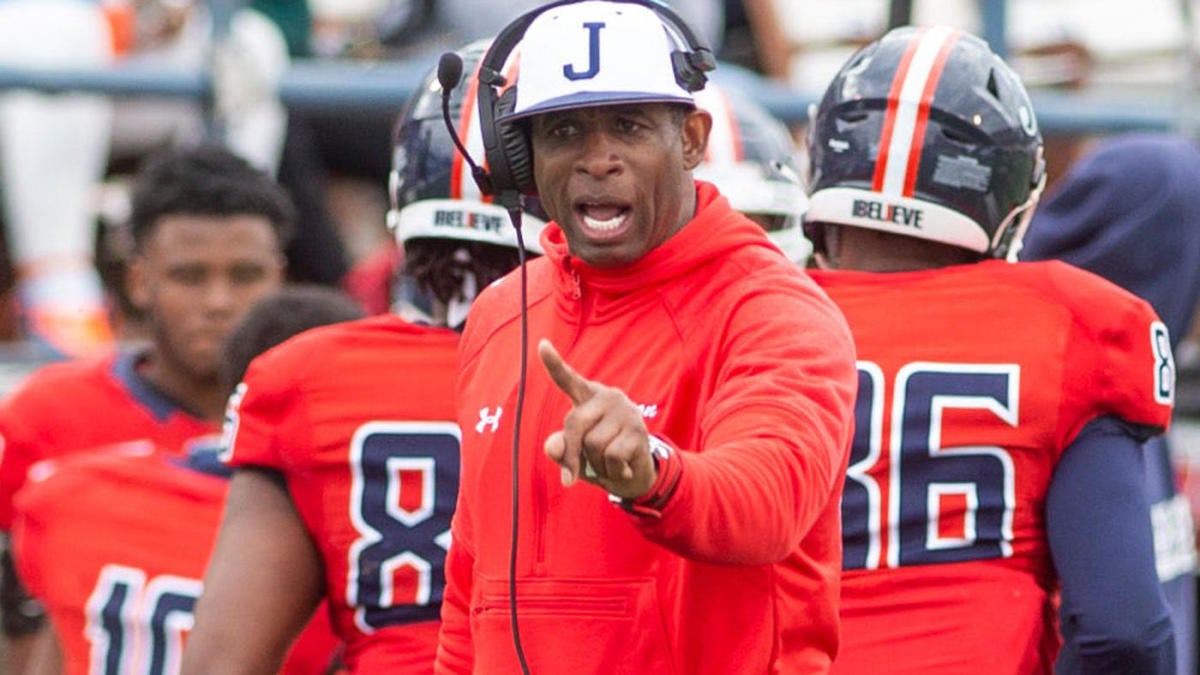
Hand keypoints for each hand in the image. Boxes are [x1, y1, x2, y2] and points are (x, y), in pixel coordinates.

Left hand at [538, 339, 656, 499]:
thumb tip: (551, 446)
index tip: (542, 345)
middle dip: (571, 456)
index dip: (554, 364)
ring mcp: (625, 411)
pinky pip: (611, 457)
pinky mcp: (638, 430)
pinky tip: (622, 468)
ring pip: (593, 445)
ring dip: (596, 465)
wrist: (635, 476)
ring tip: (608, 464)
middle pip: (574, 424)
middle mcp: (607, 397)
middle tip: (570, 478)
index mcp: (587, 398)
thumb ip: (561, 449)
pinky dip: (612, 471)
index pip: (567, 379)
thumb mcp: (575, 456)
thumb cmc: (599, 458)